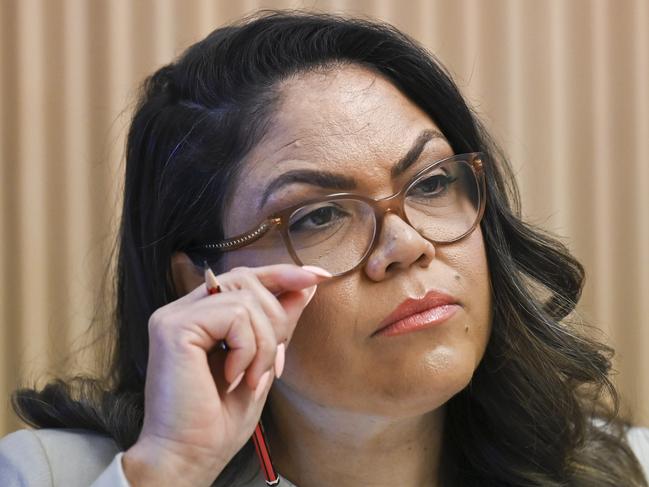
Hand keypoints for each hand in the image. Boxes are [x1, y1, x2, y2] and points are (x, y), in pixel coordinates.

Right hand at [122, 264, 330, 485]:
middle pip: (247, 281)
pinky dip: (248, 348)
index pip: (244, 278)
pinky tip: (233, 376)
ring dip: (265, 344)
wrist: (188, 458)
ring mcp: (175, 316)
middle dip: (276, 320)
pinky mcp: (175, 328)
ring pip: (246, 300)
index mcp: (199, 316)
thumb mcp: (262, 364)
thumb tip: (305, 287)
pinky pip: (235, 315)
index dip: (282, 274)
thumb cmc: (218, 421)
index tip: (319, 276)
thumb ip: (278, 324)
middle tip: (272, 365)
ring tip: (251, 377)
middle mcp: (183, 310)